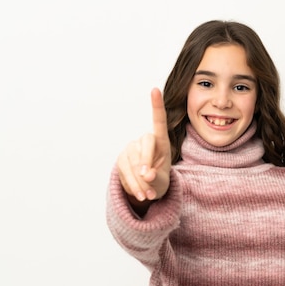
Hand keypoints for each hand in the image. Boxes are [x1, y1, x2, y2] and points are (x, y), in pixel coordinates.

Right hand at [117, 88, 171, 205]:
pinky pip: (124, 170)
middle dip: (146, 163)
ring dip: (139, 181)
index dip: (156, 106)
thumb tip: (146, 175)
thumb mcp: (163, 182)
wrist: (147, 190)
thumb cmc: (159, 181)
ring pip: (132, 161)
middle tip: (149, 179)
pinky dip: (132, 185)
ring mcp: (131, 149)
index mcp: (161, 142)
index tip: (155, 90)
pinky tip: (139, 194)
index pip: (158, 122)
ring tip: (147, 196)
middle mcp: (145, 141)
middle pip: (145, 145)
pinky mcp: (121, 158)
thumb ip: (156, 178)